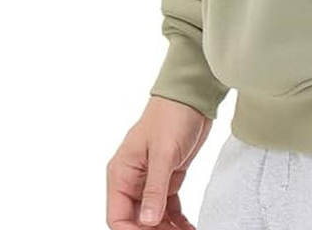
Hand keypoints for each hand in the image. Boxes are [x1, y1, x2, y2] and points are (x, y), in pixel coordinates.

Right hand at [106, 95, 212, 229]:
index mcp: (121, 173)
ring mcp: (150, 179)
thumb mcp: (163, 152)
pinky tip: (188, 228)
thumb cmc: (172, 114)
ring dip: (167, 229)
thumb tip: (146, 221)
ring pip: (153, 217)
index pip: (118, 216)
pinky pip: (168, 207)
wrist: (193, 96)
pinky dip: (177, 221)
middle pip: (136, 220)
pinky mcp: (168, 177)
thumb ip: (154, 188)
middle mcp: (132, 179)